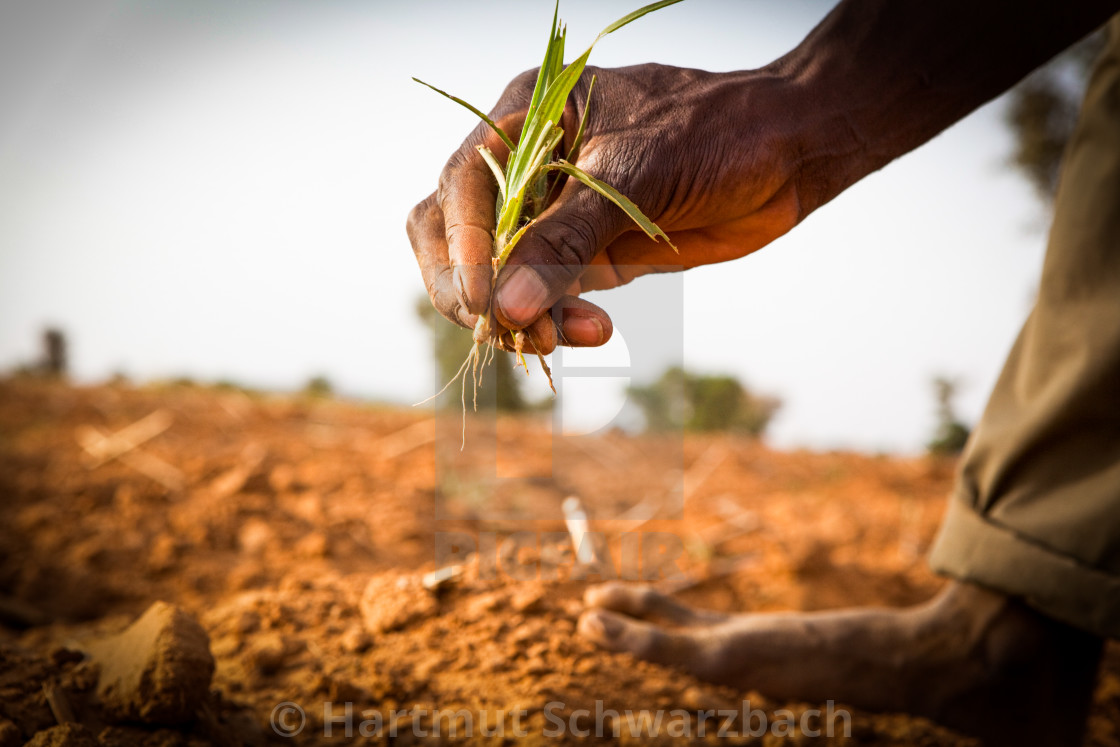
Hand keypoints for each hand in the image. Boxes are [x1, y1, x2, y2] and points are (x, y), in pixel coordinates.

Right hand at [407, 63, 827, 351]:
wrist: (788, 152)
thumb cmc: (716, 134)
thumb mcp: (635, 177)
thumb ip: (565, 241)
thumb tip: (505, 308)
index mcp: (525, 117)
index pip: (460, 185)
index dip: (463, 246)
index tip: (486, 301)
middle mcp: (527, 166)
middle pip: (455, 234)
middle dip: (473, 289)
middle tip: (508, 331)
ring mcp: (553, 214)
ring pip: (498, 276)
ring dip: (520, 316)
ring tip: (567, 338)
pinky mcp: (584, 254)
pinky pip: (545, 297)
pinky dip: (557, 322)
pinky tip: (598, 331)